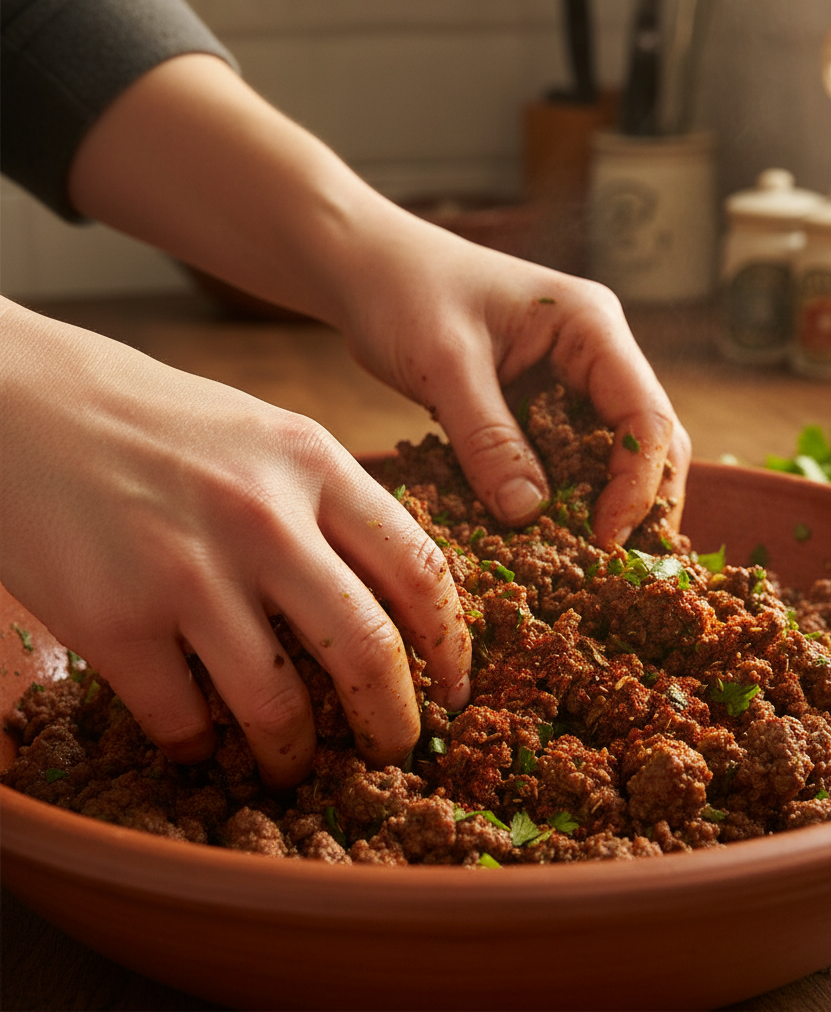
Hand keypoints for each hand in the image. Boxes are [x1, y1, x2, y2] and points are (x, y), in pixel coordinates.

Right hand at [0, 299, 470, 787]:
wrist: (20, 398)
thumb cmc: (153, 420)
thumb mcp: (266, 435)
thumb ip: (332, 505)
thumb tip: (392, 594)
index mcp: (314, 464)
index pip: (419, 570)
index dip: (450, 644)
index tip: (454, 686)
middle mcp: (264, 519)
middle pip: (367, 650)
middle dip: (392, 722)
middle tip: (394, 750)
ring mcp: (187, 572)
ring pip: (277, 706)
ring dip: (294, 753)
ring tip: (293, 763)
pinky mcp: (113, 620)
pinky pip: (182, 719)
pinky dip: (197, 746)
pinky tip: (197, 741)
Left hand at [322, 205, 690, 545]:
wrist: (365, 268)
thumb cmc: (405, 293)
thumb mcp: (445, 365)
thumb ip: (488, 438)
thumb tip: (529, 513)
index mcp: (591, 327)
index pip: (646, 416)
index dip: (637, 486)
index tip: (605, 540)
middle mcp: (595, 353)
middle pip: (649, 439)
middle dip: (640, 502)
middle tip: (613, 562)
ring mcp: (570, 378)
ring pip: (612, 453)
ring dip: (605, 504)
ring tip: (588, 559)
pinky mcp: (539, 402)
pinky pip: (566, 456)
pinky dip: (563, 495)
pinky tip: (548, 533)